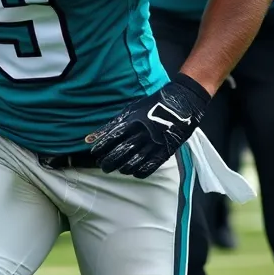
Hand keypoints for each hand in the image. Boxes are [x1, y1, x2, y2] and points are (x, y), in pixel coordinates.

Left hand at [87, 74, 209, 178]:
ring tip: (116, 169)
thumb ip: (113, 123)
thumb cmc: (153, 104)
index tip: (94, 154)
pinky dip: (141, 171)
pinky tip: (134, 172)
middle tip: (103, 166)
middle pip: (121, 151)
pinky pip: (151, 165)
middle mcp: (142, 132)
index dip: (102, 147)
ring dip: (123, 167)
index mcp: (132, 120)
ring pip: (134, 160)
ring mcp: (154, 142)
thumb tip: (92, 137)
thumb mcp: (132, 109)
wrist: (182, 102)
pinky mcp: (166, 150)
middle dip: (109, 161)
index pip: (112, 137)